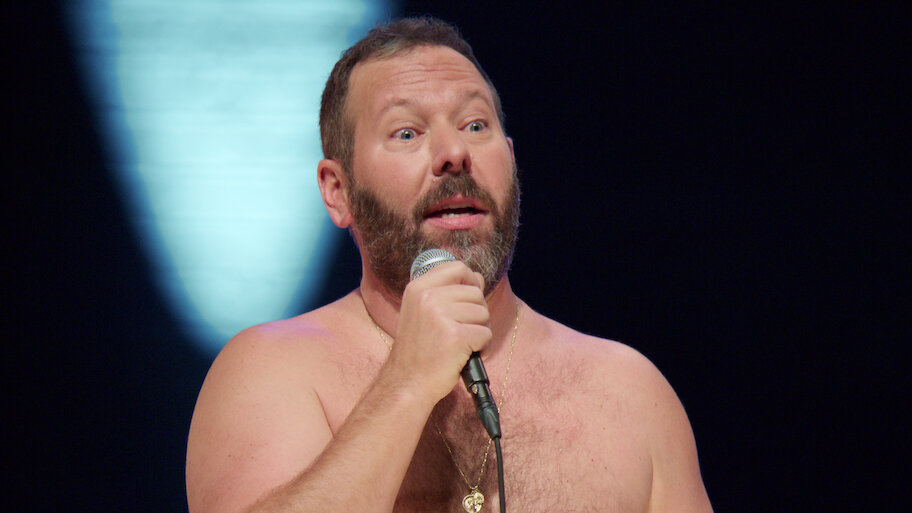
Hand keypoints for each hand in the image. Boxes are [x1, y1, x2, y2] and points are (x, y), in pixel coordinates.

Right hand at [386, 261, 490, 404]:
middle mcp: (428, 297)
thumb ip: (445, 292)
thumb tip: (478, 278)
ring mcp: (441, 315)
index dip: (471, 281)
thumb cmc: (418, 350)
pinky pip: (486, 334)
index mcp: (418, 288)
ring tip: (464, 345)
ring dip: (481, 331)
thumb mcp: (420, 311)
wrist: (407, 383)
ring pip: (483, 313)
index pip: (457, 268)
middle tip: (464, 331)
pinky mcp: (455, 336)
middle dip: (477, 313)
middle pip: (475, 292)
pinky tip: (468, 355)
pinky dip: (483, 347)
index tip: (468, 300)